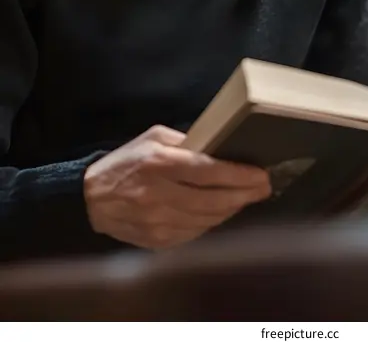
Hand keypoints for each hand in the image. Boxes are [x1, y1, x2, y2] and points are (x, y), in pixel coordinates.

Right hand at [83, 124, 270, 249]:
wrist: (90, 198)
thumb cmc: (127, 161)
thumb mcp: (154, 138)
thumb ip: (186, 141)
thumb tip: (220, 146)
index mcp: (160, 164)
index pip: (209, 171)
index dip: (239, 175)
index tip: (261, 175)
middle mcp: (160, 195)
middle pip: (214, 199)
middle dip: (244, 194)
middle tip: (264, 187)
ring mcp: (158, 222)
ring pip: (208, 219)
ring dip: (232, 209)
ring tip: (246, 198)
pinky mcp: (157, 240)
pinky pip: (195, 233)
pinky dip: (212, 222)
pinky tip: (222, 211)